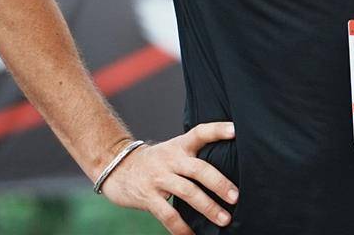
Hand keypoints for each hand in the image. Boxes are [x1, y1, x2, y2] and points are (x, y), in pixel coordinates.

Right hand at [99, 122, 238, 234]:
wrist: (117, 168)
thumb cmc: (156, 161)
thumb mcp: (174, 149)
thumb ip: (195, 154)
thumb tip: (230, 167)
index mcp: (180, 145)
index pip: (201, 132)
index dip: (218, 129)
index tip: (236, 130)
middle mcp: (171, 160)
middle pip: (199, 169)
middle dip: (219, 183)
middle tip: (236, 197)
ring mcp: (159, 178)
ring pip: (187, 192)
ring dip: (208, 207)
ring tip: (224, 219)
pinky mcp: (148, 197)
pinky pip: (168, 215)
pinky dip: (182, 227)